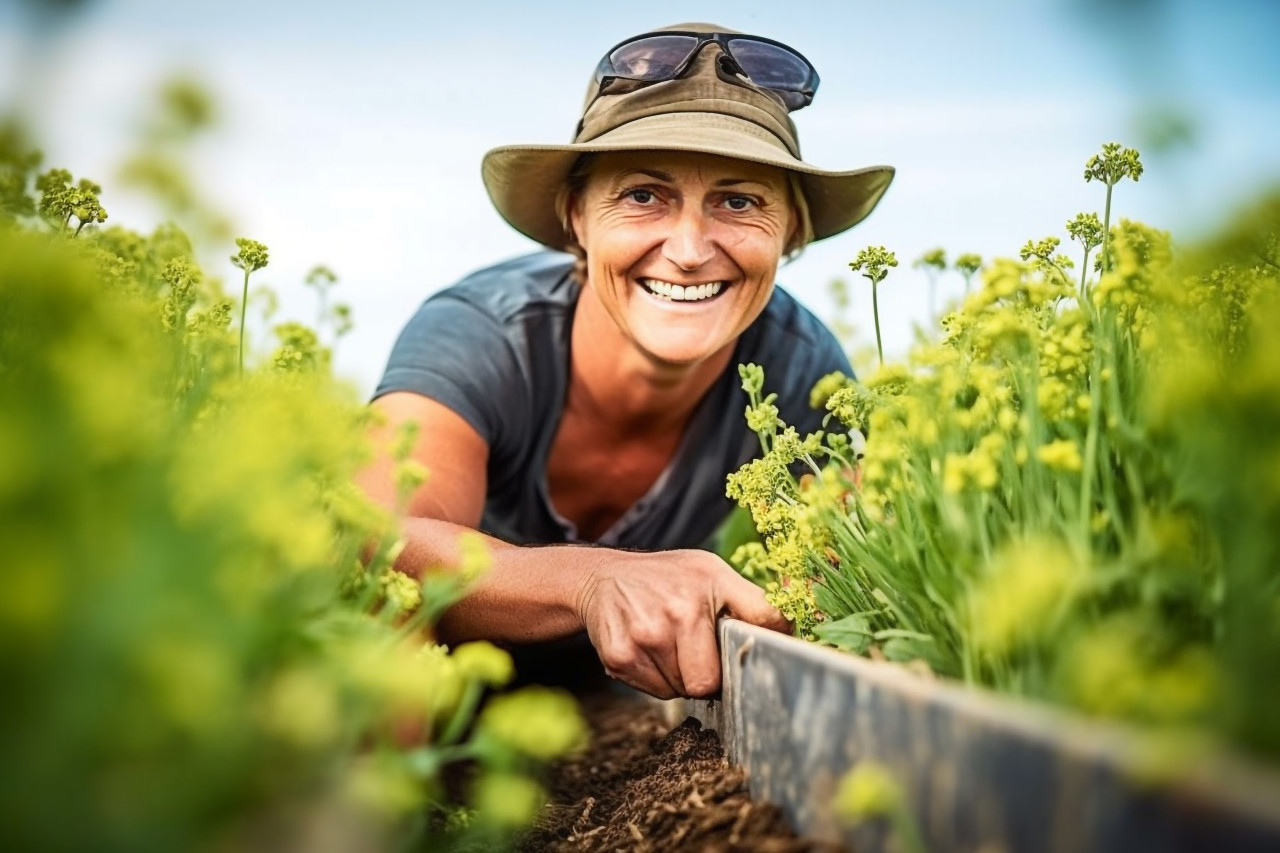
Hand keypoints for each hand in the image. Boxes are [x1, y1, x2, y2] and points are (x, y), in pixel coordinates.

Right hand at [574, 549, 788, 699]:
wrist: (603, 577)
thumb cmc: (670, 579)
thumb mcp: (714, 574)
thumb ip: (755, 602)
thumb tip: (807, 627)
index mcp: (712, 582)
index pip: (764, 622)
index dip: (774, 647)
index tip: (778, 660)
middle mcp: (679, 609)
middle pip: (713, 681)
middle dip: (710, 675)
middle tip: (700, 653)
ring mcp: (647, 635)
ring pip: (684, 690)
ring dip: (683, 678)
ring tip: (671, 646)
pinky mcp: (621, 656)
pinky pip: (658, 692)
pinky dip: (658, 680)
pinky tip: (651, 651)